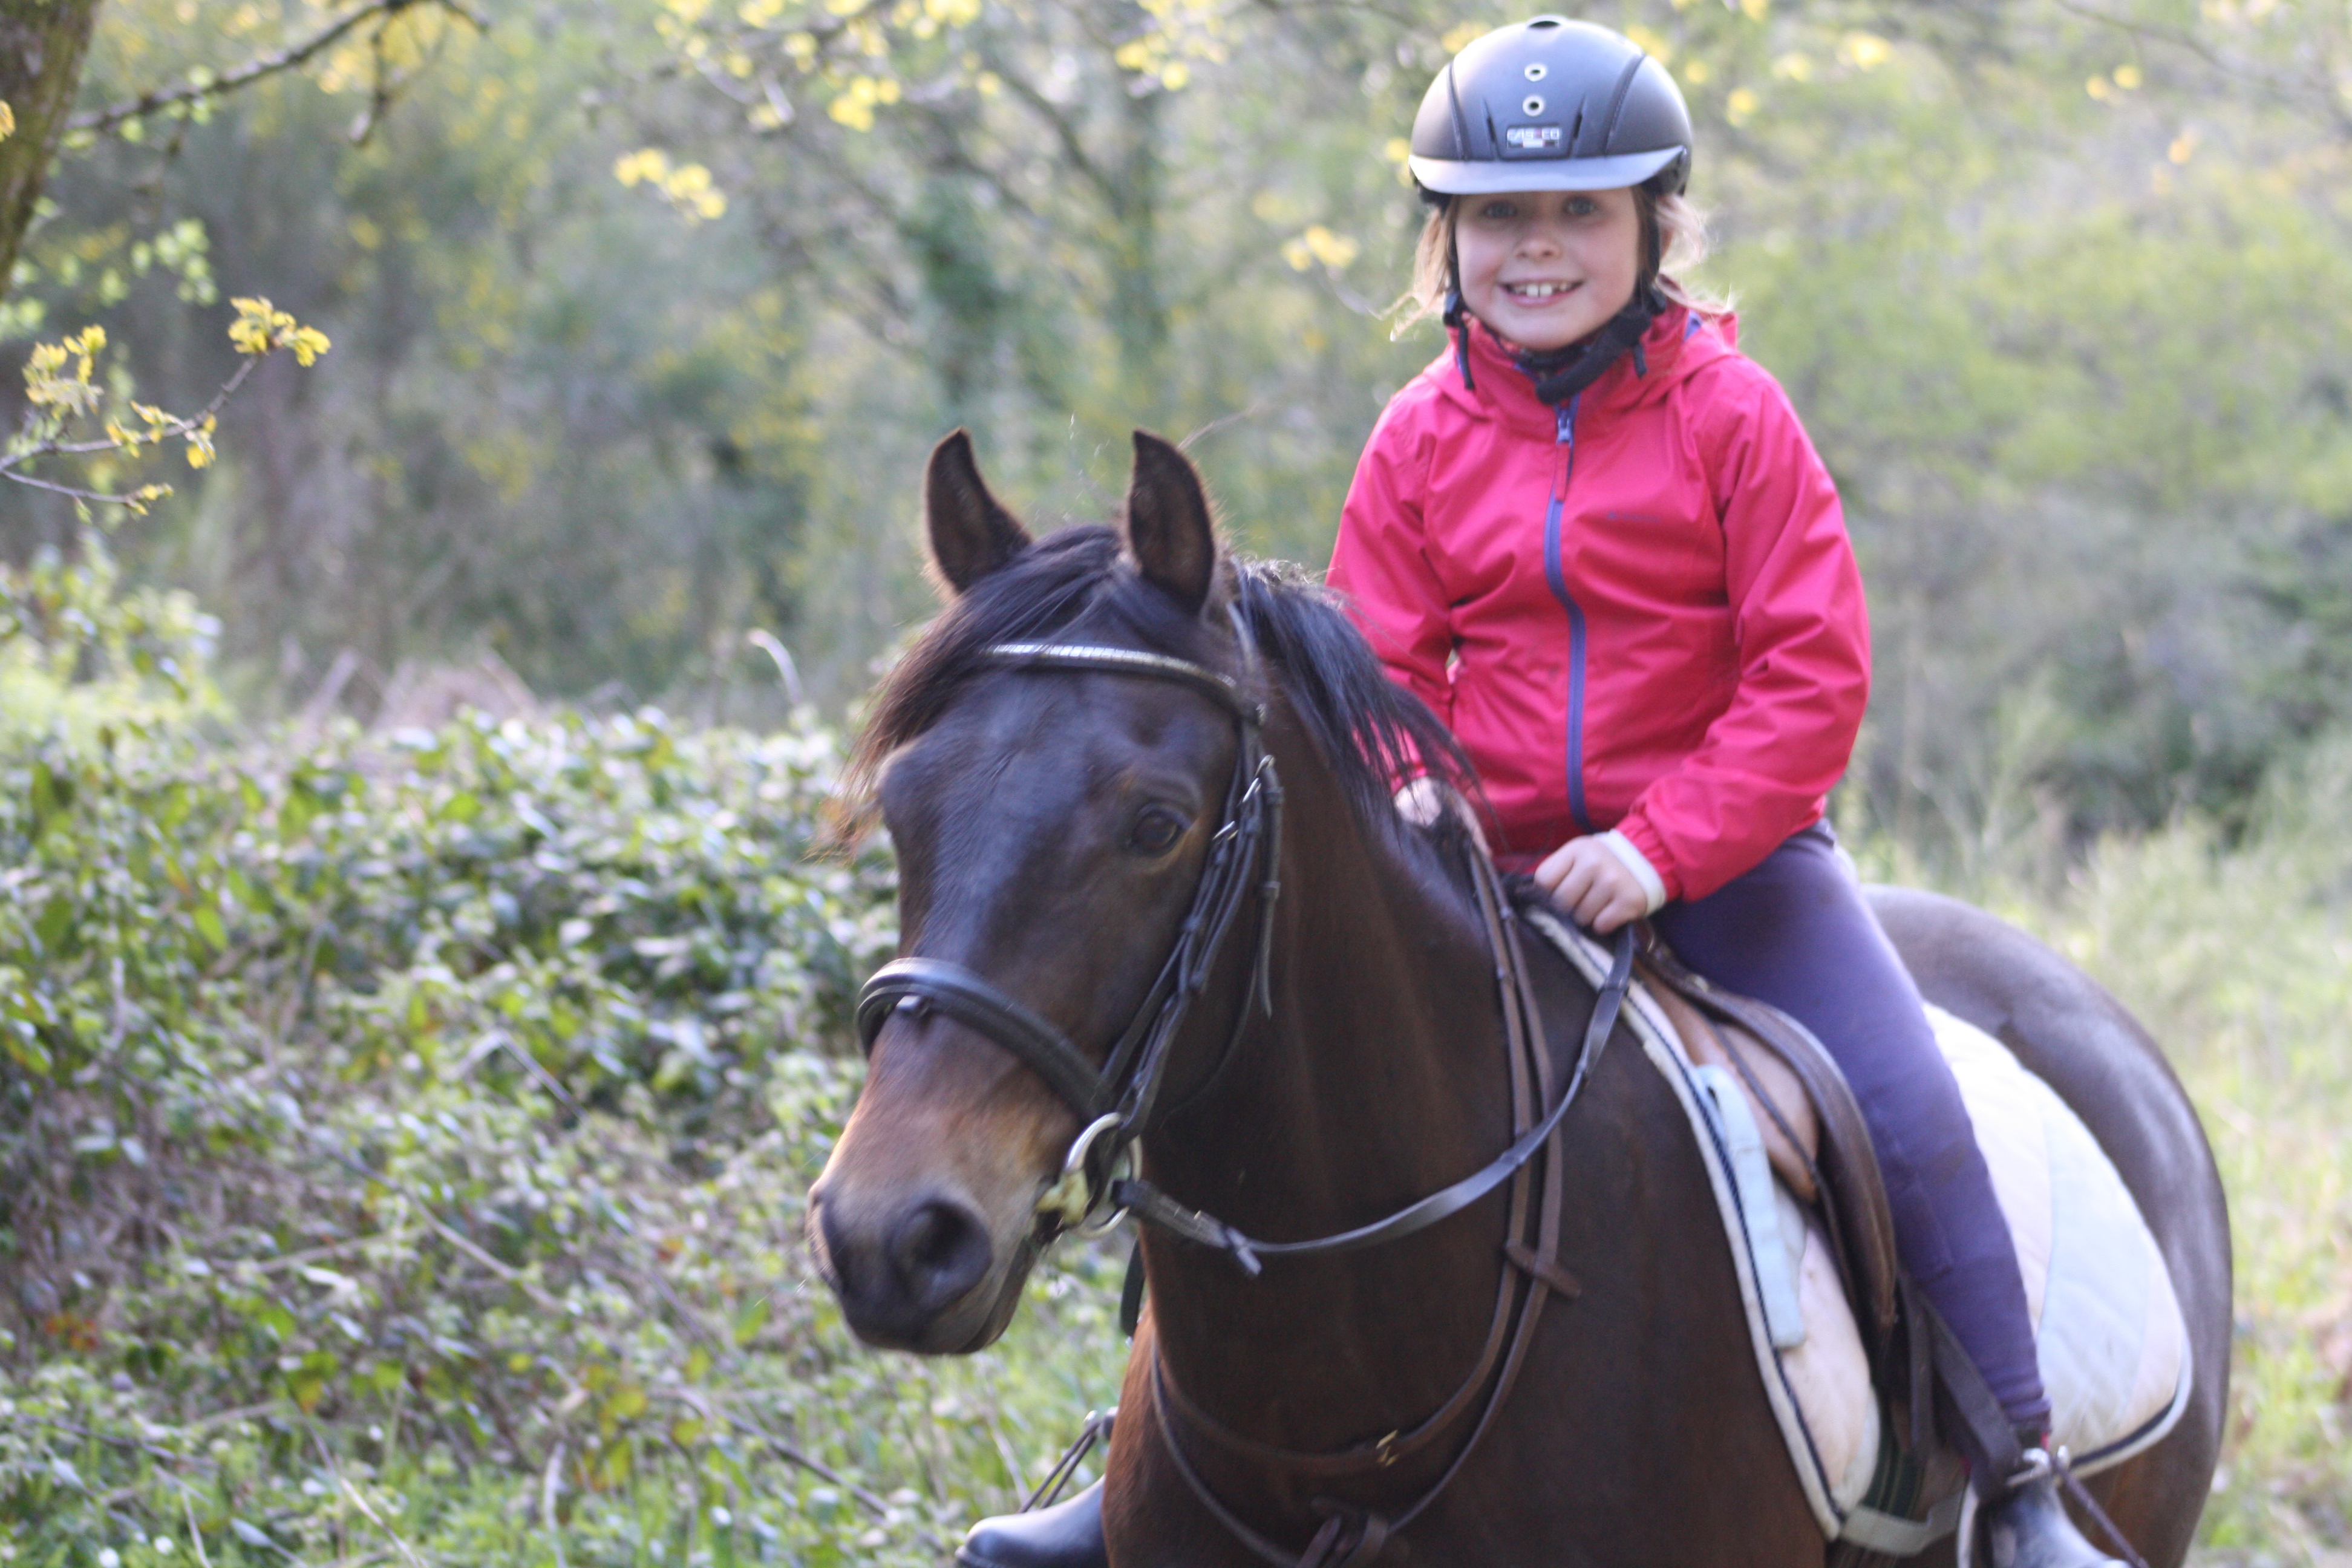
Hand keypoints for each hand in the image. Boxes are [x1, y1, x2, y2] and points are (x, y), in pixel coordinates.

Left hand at [1534, 835, 1649, 933]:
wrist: (1647, 859)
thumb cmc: (1602, 861)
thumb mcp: (1578, 854)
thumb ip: (1556, 871)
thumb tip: (1530, 897)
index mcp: (1577, 849)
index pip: (1544, 880)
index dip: (1548, 891)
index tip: (1560, 889)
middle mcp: (1594, 863)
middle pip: (1561, 901)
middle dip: (1567, 907)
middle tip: (1581, 899)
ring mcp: (1612, 882)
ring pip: (1581, 917)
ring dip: (1586, 916)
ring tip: (1598, 903)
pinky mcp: (1628, 901)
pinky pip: (1601, 925)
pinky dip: (1603, 924)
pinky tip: (1609, 911)